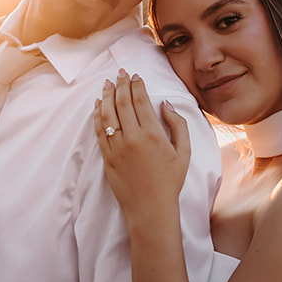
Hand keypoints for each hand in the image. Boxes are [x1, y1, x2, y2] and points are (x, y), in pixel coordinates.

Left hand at [94, 70, 189, 223]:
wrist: (150, 208)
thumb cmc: (170, 181)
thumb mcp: (184, 152)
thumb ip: (178, 125)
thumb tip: (166, 104)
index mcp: (153, 134)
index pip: (141, 101)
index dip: (137, 85)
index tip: (135, 76)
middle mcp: (132, 138)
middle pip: (122, 103)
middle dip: (121, 84)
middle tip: (120, 73)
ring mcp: (117, 148)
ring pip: (108, 114)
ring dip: (107, 95)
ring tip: (107, 83)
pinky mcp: (107, 157)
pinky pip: (99, 131)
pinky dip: (98, 115)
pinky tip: (98, 105)